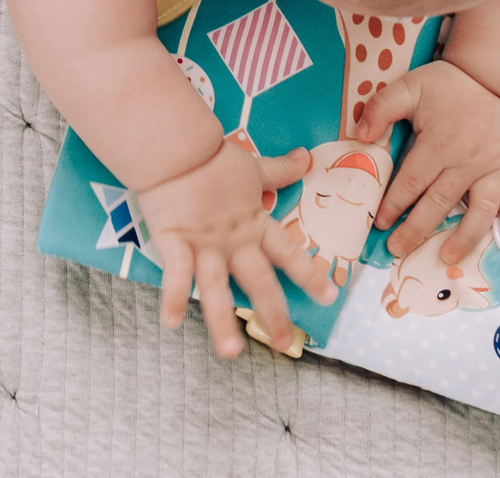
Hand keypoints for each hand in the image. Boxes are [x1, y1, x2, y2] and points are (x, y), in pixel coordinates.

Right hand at [135, 135, 332, 358]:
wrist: (176, 146)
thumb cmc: (214, 157)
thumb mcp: (251, 165)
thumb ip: (279, 170)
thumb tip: (306, 157)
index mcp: (253, 224)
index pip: (287, 253)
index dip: (309, 275)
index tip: (328, 297)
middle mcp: (233, 242)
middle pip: (257, 282)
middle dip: (272, 313)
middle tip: (284, 344)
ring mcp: (204, 246)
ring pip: (216, 290)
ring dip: (222, 322)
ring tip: (230, 352)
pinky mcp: (175, 243)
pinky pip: (175, 276)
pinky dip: (173, 298)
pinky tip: (171, 323)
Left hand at [361, 58, 499, 266]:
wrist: (493, 72)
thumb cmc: (448, 82)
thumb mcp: (407, 86)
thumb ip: (381, 109)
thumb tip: (360, 136)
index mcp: (437, 146)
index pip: (411, 184)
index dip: (393, 205)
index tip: (380, 224)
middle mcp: (466, 163)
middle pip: (438, 204)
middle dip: (416, 231)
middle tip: (398, 250)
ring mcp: (495, 166)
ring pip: (481, 211)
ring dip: (464, 238)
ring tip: (446, 257)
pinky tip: (499, 222)